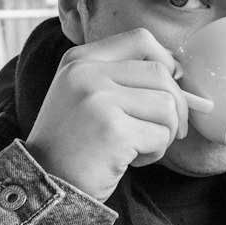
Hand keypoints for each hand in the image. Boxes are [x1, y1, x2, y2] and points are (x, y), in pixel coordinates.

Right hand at [25, 28, 211, 201]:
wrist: (45, 185)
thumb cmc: (75, 144)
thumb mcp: (86, 96)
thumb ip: (122, 78)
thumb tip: (180, 75)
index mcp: (80, 59)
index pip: (141, 39)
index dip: (167, 61)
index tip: (171, 87)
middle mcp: (86, 73)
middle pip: (161, 73)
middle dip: (177, 105)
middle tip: (170, 130)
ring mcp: (98, 99)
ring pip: (167, 105)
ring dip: (166, 132)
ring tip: (142, 147)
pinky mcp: (112, 129)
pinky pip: (160, 136)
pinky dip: (155, 153)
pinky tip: (131, 160)